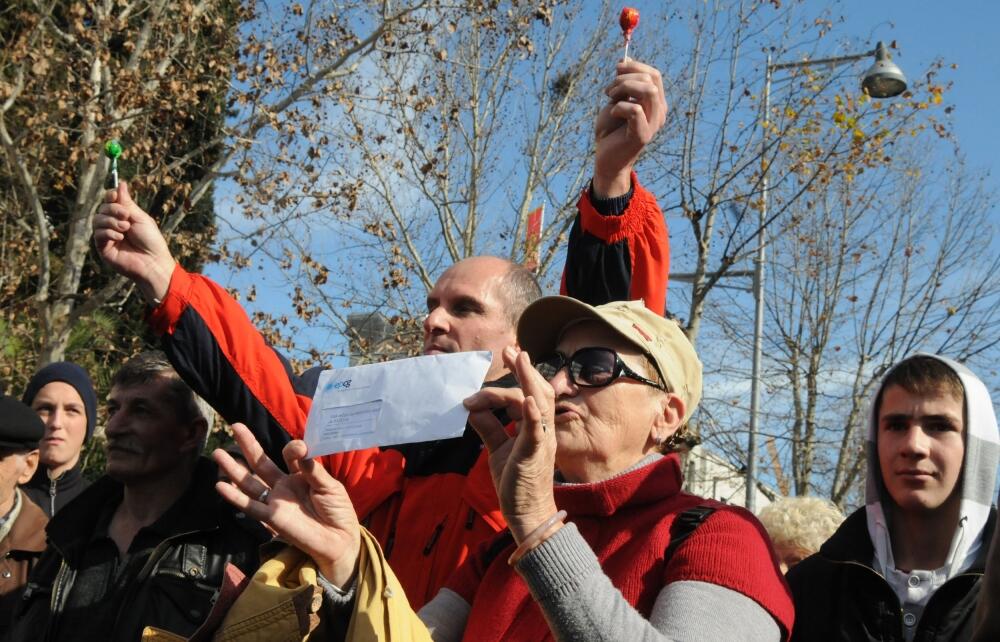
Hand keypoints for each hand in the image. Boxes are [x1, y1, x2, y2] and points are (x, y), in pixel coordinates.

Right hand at [93, 181, 175, 302]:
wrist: (153, 262)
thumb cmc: (151, 240)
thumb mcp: (140, 218)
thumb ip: (127, 203)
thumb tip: (121, 184)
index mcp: (123, 217)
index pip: (109, 201)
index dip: (110, 196)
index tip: (115, 196)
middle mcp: (113, 225)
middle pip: (102, 208)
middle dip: (113, 209)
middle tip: (126, 216)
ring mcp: (107, 237)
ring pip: (97, 220)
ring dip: (110, 221)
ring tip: (125, 228)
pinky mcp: (103, 248)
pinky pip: (97, 234)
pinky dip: (108, 233)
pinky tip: (120, 237)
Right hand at [214, 423, 361, 586]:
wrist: (339, 540)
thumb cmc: (338, 511)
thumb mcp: (330, 486)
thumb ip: (314, 469)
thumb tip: (300, 449)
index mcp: (300, 475)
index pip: (290, 455)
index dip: (293, 448)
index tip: (300, 449)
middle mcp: (284, 485)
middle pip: (261, 463)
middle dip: (248, 445)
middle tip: (235, 426)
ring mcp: (276, 501)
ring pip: (249, 482)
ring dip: (233, 468)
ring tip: (217, 453)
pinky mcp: (271, 518)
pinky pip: (250, 506)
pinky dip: (234, 496)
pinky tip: (220, 485)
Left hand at [464, 347, 557, 543]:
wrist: (527, 514)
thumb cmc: (516, 483)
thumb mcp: (498, 450)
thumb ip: (488, 428)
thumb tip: (472, 409)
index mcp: (533, 428)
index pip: (525, 395)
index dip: (517, 376)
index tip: (509, 356)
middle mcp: (542, 430)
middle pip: (537, 392)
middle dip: (524, 370)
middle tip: (512, 350)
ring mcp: (541, 441)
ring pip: (539, 403)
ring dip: (529, 380)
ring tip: (520, 360)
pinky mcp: (534, 454)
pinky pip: (537, 431)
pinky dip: (533, 414)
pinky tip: (528, 400)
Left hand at [593, 60, 666, 197]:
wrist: (605, 159)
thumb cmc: (610, 131)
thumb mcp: (616, 101)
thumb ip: (624, 83)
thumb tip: (626, 60)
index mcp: (656, 103)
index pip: (654, 75)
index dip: (635, 66)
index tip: (617, 68)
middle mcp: (659, 112)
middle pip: (652, 79)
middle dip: (626, 77)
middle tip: (609, 89)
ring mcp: (653, 124)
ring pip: (648, 91)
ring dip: (624, 88)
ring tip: (609, 97)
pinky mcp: (643, 135)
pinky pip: (635, 110)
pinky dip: (619, 106)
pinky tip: (612, 112)